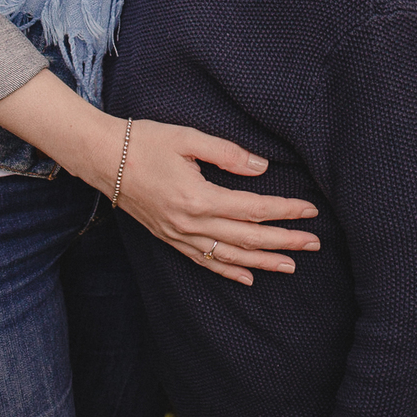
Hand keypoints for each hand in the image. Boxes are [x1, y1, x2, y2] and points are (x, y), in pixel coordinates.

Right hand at [0, 71, 318, 286]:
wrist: (102, 157)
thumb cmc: (146, 141)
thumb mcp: (189, 138)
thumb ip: (228, 154)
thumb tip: (262, 169)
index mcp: (198, 197)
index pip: (252, 209)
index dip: (284, 211)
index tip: (310, 211)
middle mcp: (190, 224)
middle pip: (246, 239)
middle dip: (283, 242)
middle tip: (314, 243)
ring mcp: (178, 235)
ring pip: (228, 256)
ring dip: (262, 262)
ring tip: (291, 266)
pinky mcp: (169, 238)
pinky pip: (204, 261)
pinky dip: (228, 271)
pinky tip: (247, 277)